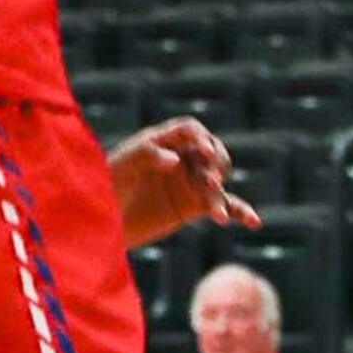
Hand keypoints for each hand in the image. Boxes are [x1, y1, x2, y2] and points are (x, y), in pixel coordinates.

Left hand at [108, 117, 259, 247]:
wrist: (98, 222)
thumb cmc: (100, 189)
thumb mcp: (117, 170)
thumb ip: (143, 157)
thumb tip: (175, 158)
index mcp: (158, 142)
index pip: (189, 130)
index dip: (199, 137)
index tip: (203, 151)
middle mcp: (178, 158)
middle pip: (212, 151)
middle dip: (216, 162)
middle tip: (209, 180)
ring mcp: (188, 182)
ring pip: (218, 181)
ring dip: (220, 194)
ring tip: (216, 214)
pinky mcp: (194, 206)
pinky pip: (225, 205)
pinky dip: (241, 211)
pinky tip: (254, 222)